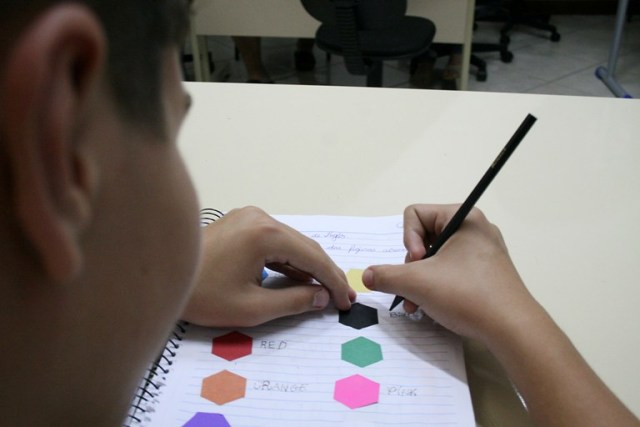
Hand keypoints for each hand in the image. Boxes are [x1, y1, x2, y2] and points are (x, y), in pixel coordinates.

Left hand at [182, 206, 355, 326]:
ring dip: (307, 266)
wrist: (157, 277)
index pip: (312, 256)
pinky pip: (273, 241)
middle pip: (303, 245)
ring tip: (326, 290)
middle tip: (343, 296)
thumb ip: (293, 301)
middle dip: (324, 272)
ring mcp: (248, 217)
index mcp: (264, 233)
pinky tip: (300, 278)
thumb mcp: (251, 307)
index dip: (333, 280)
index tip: (348, 301)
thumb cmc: (202, 296)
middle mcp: (259, 217)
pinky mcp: (240, 223)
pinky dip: (287, 260)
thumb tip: (322, 297)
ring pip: (290, 243)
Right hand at [362, 204, 538, 344]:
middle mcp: (474, 229)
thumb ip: (385, 275)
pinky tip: (429, 307)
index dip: (407, 240)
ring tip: (415, 304)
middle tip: (414, 287)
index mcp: (463, 218)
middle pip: (424, 236)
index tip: (417, 262)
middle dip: (411, 265)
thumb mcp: (417, 282)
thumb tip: (367, 275)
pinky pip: (451, 269)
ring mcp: (482, 251)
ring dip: (419, 279)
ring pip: (435, 257)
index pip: (415, 214)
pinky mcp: (486, 272)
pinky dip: (436, 285)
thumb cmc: (466, 294)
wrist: (512, 329)